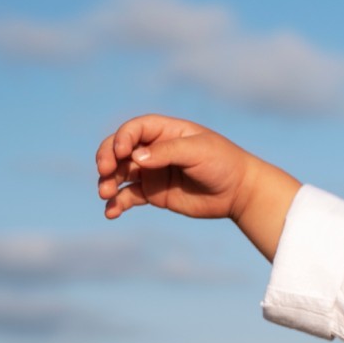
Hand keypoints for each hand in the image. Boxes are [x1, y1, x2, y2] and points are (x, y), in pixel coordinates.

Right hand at [96, 114, 252, 220]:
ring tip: (106, 194)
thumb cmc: (223, 163)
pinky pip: (128, 197)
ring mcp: (151, 172)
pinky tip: (111, 212)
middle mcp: (153, 150)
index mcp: (165, 131)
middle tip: (104, 171)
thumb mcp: (198, 151)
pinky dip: (117, 203)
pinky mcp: (153, 193)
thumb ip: (167, 152)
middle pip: (118, 149)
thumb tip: (135, 157)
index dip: (122, 138)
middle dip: (106, 158)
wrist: (239, 192)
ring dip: (107, 181)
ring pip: (119, 173)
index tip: (122, 153)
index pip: (134, 129)